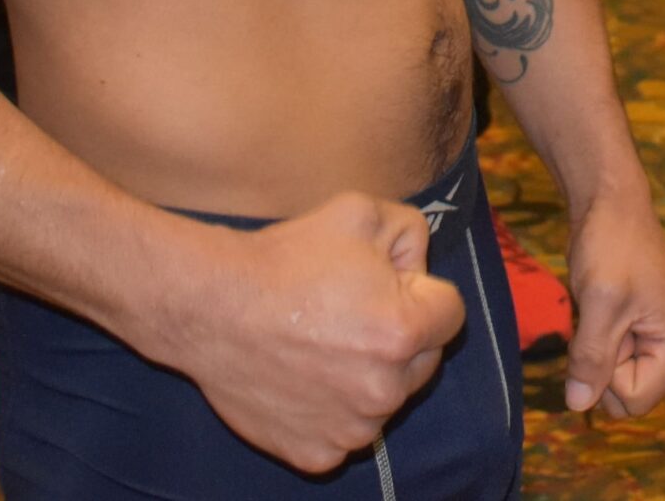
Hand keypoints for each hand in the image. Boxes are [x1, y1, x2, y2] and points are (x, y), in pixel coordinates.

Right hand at [163, 193, 464, 474]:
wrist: (213, 308)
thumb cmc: (287, 258)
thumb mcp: (362, 212)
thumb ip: (412, 233)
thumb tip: (420, 268)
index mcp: (404, 332)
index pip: (451, 313)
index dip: (421, 290)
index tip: (385, 285)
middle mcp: (384, 389)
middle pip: (424, 360)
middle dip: (402, 336)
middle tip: (351, 313)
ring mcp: (350, 428)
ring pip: (386, 399)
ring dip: (369, 376)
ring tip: (322, 344)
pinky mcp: (317, 453)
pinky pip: (347, 432)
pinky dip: (334, 411)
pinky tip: (305, 378)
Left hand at [562, 192, 664, 416]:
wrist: (611, 203)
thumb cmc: (611, 245)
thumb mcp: (599, 302)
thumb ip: (591, 358)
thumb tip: (577, 405)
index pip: (633, 401)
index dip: (607, 370)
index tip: (609, 322)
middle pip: (629, 397)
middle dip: (605, 363)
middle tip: (607, 314)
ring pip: (618, 382)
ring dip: (600, 350)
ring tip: (607, 308)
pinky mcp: (648, 333)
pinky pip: (616, 363)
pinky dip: (601, 340)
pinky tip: (606, 309)